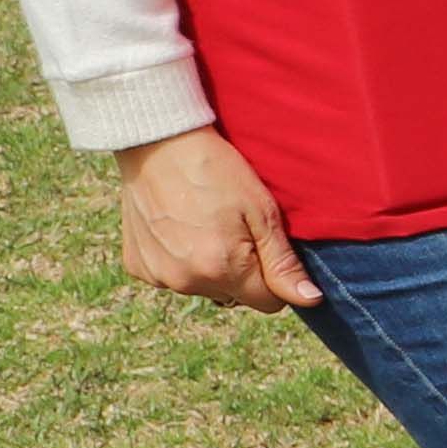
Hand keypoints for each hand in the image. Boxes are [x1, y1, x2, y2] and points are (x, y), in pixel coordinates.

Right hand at [112, 128, 313, 309]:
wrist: (159, 144)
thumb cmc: (218, 171)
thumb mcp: (262, 212)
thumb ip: (283, 262)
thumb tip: (310, 299)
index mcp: (221, 270)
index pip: (268, 303)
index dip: (276, 279)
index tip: (269, 247)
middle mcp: (185, 282)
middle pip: (234, 296)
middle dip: (244, 272)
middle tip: (236, 228)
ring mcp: (157, 276)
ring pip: (203, 287)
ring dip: (211, 267)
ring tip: (207, 224)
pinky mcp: (136, 266)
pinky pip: (172, 276)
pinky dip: (181, 259)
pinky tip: (180, 226)